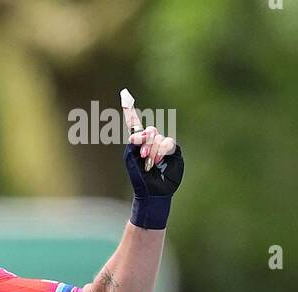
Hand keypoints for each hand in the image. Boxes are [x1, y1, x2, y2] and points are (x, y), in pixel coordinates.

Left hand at [120, 89, 182, 228]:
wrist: (152, 191)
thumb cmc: (139, 177)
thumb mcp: (131, 158)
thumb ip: (134, 142)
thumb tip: (141, 132)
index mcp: (138, 143)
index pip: (135, 123)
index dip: (130, 110)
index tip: (124, 94)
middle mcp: (151, 142)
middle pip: (149, 130)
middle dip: (144, 140)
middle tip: (142, 154)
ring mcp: (162, 145)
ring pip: (158, 137)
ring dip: (152, 149)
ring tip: (149, 162)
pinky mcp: (173, 150)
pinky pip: (168, 142)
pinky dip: (162, 150)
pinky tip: (158, 160)